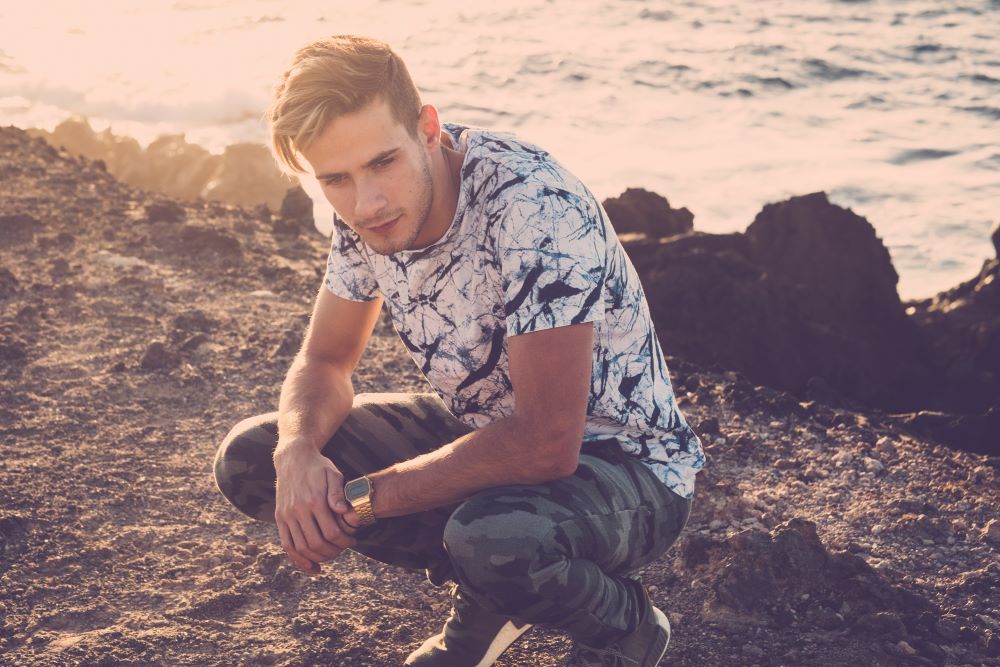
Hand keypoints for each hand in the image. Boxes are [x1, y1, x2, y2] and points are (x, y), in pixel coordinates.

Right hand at [273, 445, 355, 573]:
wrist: (293, 458)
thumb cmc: (318, 466)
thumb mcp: (333, 474)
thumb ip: (338, 493)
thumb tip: (343, 511)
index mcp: (314, 500)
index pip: (331, 532)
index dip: (343, 542)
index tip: (351, 541)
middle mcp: (298, 510)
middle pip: (316, 543)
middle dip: (332, 552)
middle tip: (342, 550)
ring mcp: (286, 515)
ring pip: (300, 547)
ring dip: (316, 558)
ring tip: (329, 557)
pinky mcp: (279, 518)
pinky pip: (286, 544)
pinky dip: (297, 559)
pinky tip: (310, 566)